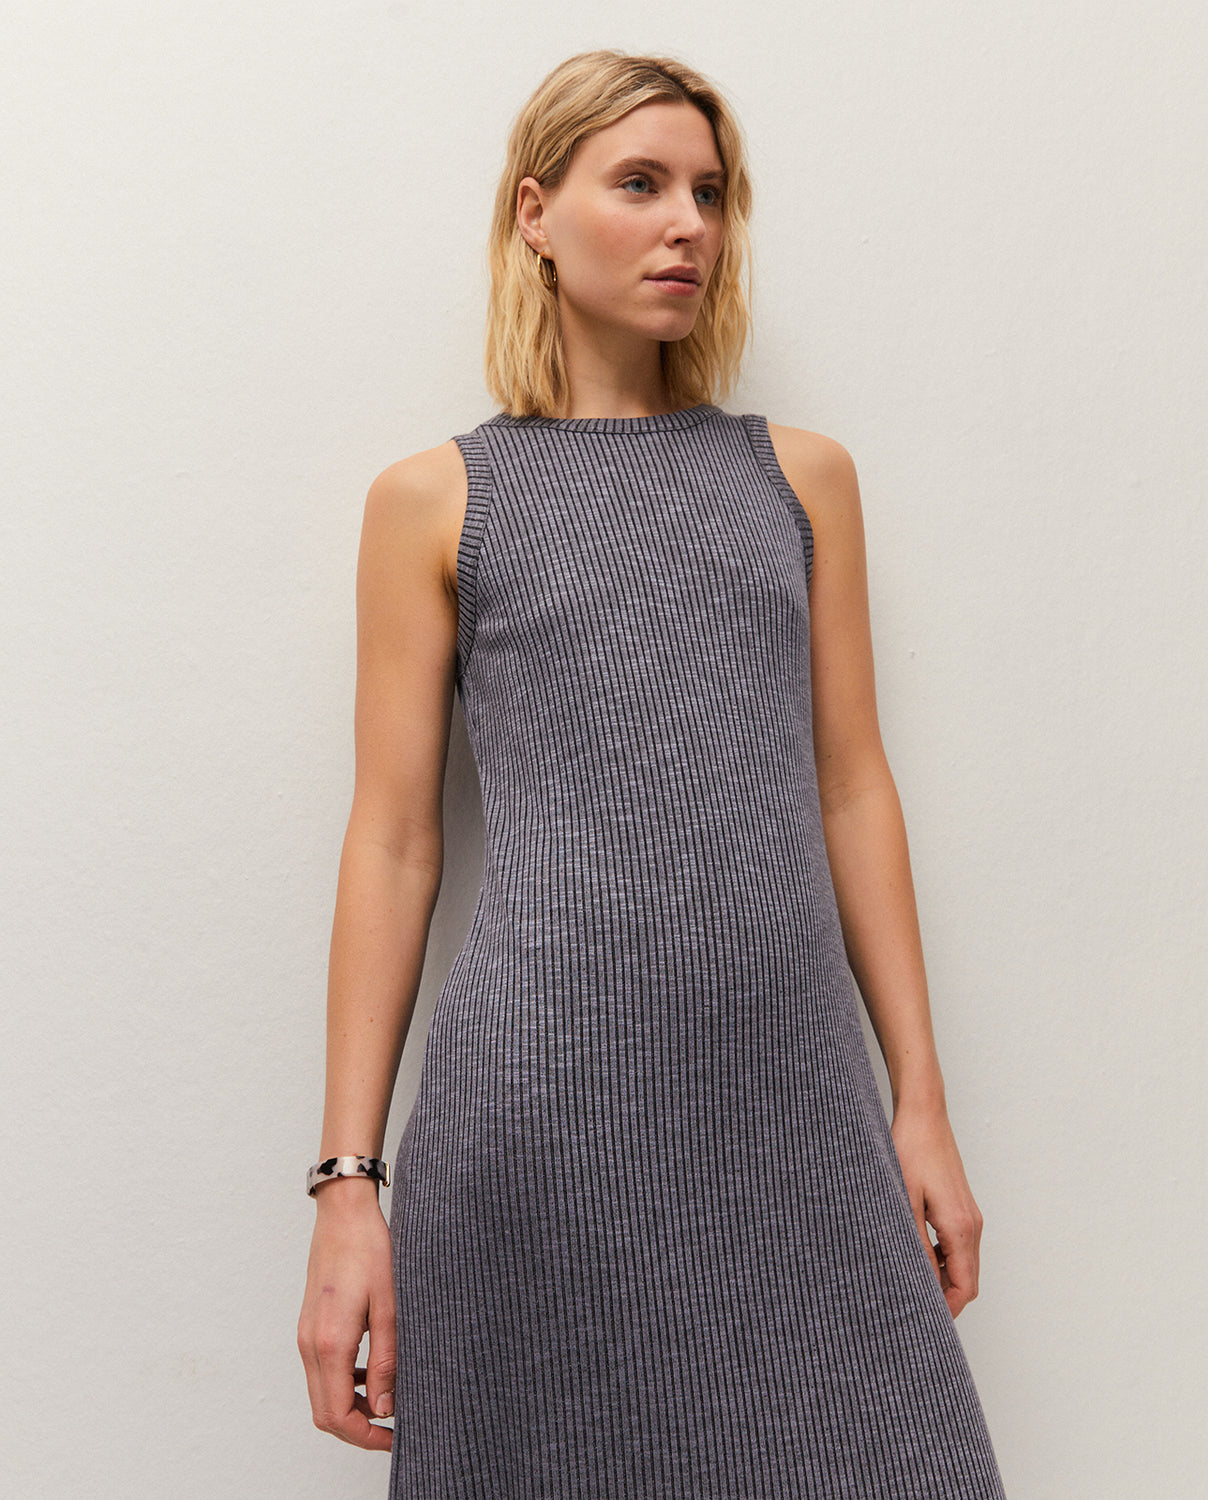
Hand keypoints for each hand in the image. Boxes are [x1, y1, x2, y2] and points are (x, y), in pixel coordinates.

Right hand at [297, 1188, 396, 1450]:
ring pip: (321, 1395)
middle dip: (357, 1429)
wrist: (343, 1213)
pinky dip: (343, 1385)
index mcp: (330, 1343)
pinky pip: (321, 1372)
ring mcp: (305, 1335)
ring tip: (388, 1401)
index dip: (366, 1437)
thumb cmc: (370, 1250)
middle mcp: (310, 1344)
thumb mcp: (390, 1306)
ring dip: (350, 1408)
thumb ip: (387, 1361)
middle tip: (393, 1429)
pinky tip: (372, 1374)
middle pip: (324, 1413)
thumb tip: (387, 1408)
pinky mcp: (309, 1326)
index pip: (338, 1415)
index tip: (394, 1439)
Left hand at [890, 1103, 984, 1318]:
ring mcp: (970, 1216)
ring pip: (963, 1264)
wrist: (924, 1115)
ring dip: (943, 1279)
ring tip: (908, 1284)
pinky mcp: (962, 1206)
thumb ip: (914, 1245)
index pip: (964, 1289)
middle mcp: (973, 1225)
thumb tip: (918, 1284)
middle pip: (967, 1281)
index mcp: (961, 1229)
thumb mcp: (904, 1201)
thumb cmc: (910, 1151)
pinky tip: (916, 1255)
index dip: (946, 1311)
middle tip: (910, 1309)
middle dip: (944, 1299)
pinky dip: (943, 1260)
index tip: (921, 1322)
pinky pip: (958, 1246)